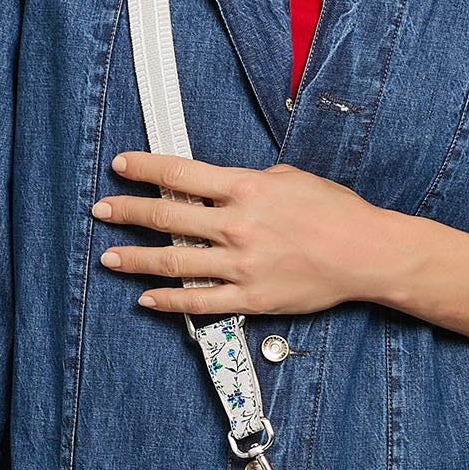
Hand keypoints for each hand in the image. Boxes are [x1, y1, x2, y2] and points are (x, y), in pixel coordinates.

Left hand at [90, 149, 380, 318]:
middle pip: (166, 218)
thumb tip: (219, 186)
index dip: (144, 168)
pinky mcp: (250, 298)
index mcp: (245, 188)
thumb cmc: (334, 210)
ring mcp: (240, 265)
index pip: (179, 174)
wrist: (367, 253)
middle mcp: (236, 226)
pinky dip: (170, 301)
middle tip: (101, 210)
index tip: (120, 166)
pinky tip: (147, 298)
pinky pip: (200, 303)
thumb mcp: (289, 177)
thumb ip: (249, 181)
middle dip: (127, 213)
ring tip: (110, 259)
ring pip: (174, 263)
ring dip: (136, 260)